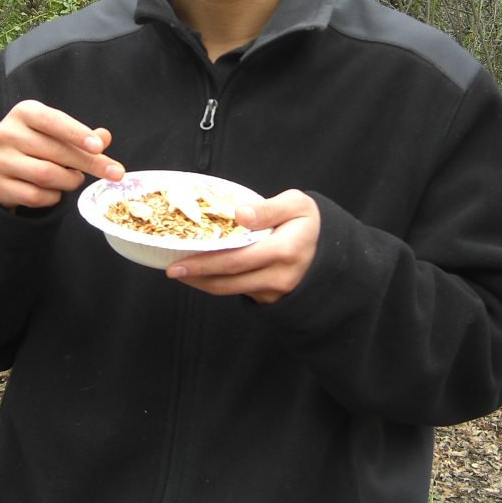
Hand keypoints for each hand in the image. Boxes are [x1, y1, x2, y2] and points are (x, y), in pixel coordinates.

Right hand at [0, 100, 123, 209]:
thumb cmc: (36, 143)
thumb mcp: (56, 132)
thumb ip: (81, 135)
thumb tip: (105, 137)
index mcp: (24, 113)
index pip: (52, 120)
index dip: (76, 133)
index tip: (99, 147)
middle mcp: (7, 133)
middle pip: (54, 151)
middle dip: (89, 163)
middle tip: (115, 173)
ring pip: (46, 175)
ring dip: (70, 181)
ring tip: (76, 179)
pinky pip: (35, 196)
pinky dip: (53, 197)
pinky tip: (55, 190)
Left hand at [166, 190, 319, 303]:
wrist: (330, 251)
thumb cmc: (308, 222)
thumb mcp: (296, 204)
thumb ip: (268, 208)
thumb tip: (240, 214)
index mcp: (285, 249)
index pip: (238, 259)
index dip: (206, 262)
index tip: (181, 259)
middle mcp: (280, 275)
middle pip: (229, 279)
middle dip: (196, 275)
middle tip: (171, 269)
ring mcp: (275, 291)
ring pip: (230, 290)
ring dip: (202, 283)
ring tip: (181, 271)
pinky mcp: (270, 298)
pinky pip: (238, 292)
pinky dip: (217, 283)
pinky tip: (202, 273)